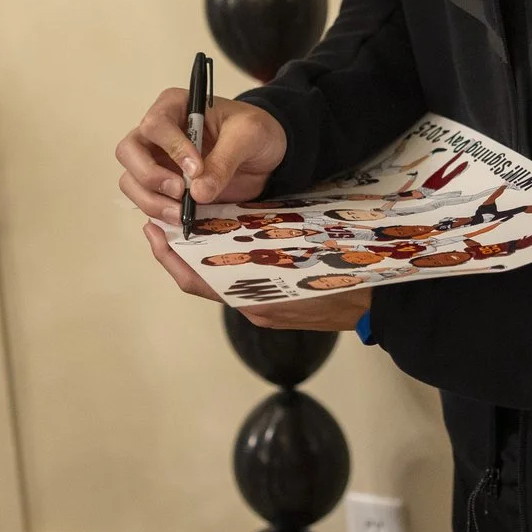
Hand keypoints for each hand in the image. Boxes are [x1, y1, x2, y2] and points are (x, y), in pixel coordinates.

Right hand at [116, 90, 287, 226]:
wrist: (264, 154)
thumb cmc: (255, 131)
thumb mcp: (249, 136)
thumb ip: (225, 160)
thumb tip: (197, 192)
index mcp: (175, 106)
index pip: (154, 124)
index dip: (171, 148)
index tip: (196, 168)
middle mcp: (157, 133)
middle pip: (128, 152)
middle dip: (150, 176)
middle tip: (181, 192)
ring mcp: (156, 161)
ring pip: (131, 181)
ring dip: (152, 201)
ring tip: (182, 214)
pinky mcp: (163, 187)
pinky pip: (147, 202)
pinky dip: (159, 215)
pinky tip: (182, 221)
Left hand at [140, 223, 373, 331]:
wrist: (378, 309)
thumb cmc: (348, 282)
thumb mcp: (308, 256)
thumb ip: (273, 248)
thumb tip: (241, 230)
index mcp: (254, 300)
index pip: (196, 280)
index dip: (170, 257)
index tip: (152, 232)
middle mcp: (252, 307)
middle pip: (201, 280)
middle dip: (179, 254)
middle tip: (161, 223)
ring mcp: (263, 308)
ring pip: (217, 279)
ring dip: (200, 256)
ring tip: (186, 225)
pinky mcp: (274, 306)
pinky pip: (237, 282)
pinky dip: (224, 261)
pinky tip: (224, 238)